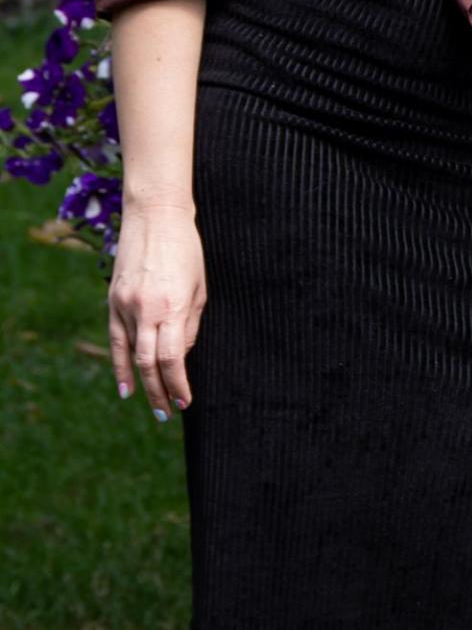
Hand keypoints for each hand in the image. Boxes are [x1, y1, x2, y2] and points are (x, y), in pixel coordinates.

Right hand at [108, 198, 206, 418]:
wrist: (155, 216)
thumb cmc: (186, 249)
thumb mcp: (200, 287)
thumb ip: (191, 325)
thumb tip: (181, 356)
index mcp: (174, 306)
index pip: (173, 358)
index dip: (178, 384)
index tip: (186, 400)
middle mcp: (147, 309)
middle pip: (150, 363)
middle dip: (160, 392)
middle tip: (169, 413)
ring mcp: (125, 304)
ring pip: (131, 355)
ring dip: (141, 384)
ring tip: (152, 406)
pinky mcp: (113, 299)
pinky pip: (116, 339)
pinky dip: (119, 365)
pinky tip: (125, 386)